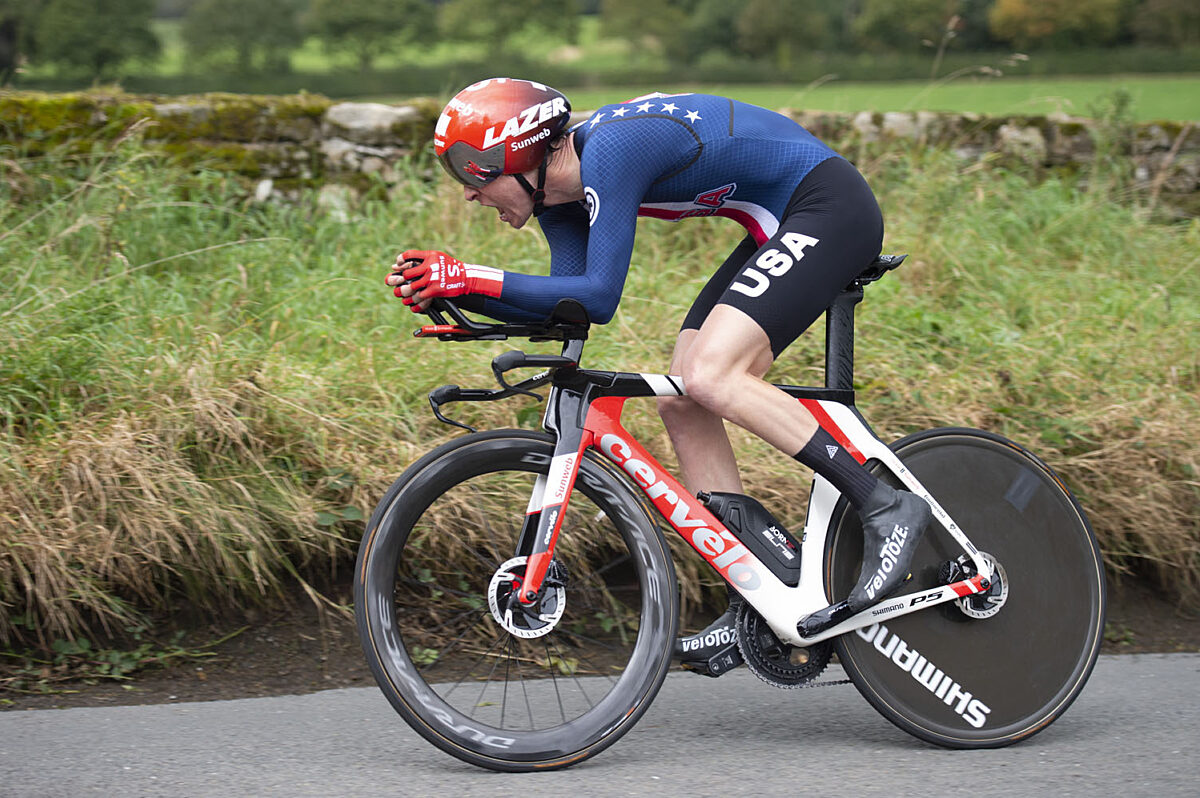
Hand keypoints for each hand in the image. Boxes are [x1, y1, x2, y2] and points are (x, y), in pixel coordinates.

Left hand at [386, 250, 502, 312]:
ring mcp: (432, 278)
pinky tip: (413, 303)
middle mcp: (430, 266)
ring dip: (405, 293)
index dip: (400, 260)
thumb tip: (405, 263)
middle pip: (407, 274)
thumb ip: (423, 258)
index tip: (398, 266)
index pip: (408, 255)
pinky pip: (420, 297)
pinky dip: (415, 302)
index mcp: (430, 256)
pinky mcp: (435, 290)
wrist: (466, 278)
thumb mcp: (438, 257)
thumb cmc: (451, 268)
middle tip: (401, 284)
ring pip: (411, 287)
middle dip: (402, 280)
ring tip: (403, 295)